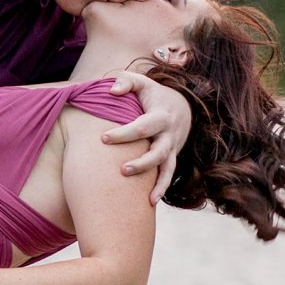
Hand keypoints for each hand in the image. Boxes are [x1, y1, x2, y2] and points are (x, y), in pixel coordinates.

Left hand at [107, 71, 192, 206]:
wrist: (181, 106)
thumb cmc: (152, 95)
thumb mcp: (142, 83)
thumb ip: (126, 81)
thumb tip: (112, 91)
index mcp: (160, 115)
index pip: (142, 126)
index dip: (124, 133)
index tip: (103, 138)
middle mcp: (168, 134)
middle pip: (158, 151)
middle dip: (142, 163)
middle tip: (122, 170)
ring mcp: (172, 147)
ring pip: (167, 167)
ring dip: (157, 183)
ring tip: (146, 199)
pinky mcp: (171, 157)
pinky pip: (168, 175)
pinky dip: (161, 188)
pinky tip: (150, 203)